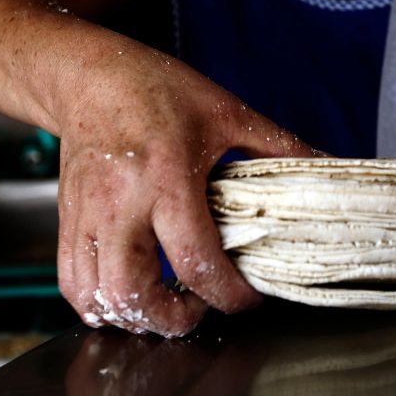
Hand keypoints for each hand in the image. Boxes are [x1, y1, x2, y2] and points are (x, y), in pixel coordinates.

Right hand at [56, 37, 318, 337]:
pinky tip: (129, 293)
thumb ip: (278, 145)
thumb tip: (327, 164)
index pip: (194, 258)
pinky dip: (99, 304)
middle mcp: (121, 204)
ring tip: (167, 304)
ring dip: (134, 317)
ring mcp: (88, 215)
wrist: (89, 75)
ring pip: (94, 297)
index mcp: (166, 177)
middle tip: (202, 308)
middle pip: (132, 293)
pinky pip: (71, 281)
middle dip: (175, 320)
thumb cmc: (157, 89)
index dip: (227, 293)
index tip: (247, 298)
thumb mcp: (228, 110)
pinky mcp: (69, 219)